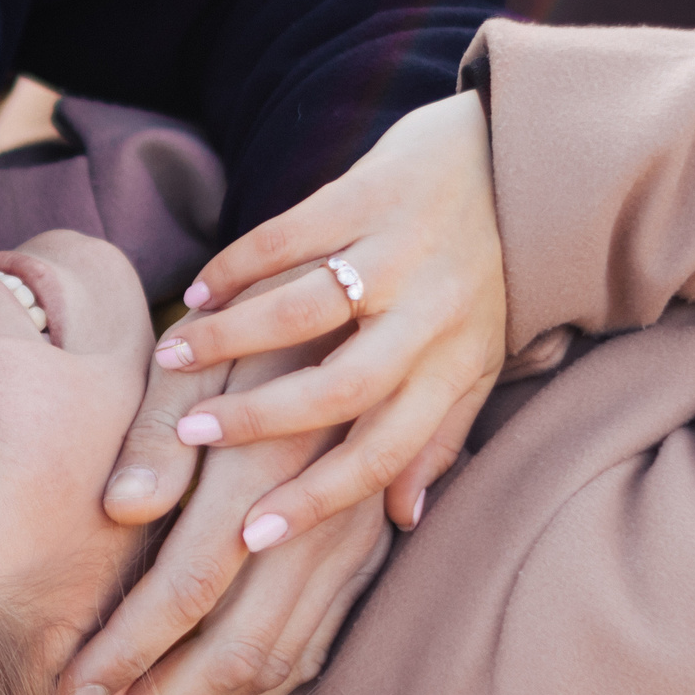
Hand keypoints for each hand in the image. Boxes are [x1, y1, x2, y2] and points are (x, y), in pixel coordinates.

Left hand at [70, 333, 391, 694]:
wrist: (373, 306)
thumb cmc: (255, 326)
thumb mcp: (197, 356)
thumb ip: (158, 431)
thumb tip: (122, 507)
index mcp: (259, 471)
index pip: (184, 592)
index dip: (123, 655)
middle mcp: (312, 520)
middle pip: (235, 654)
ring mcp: (349, 543)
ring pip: (278, 665)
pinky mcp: (366, 553)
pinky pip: (312, 647)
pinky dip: (254, 690)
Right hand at [134, 90, 505, 540]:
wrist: (520, 158)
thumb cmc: (484, 276)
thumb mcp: (476, 360)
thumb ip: (439, 438)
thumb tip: (402, 520)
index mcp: (455, 365)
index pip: (385, 451)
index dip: (317, 500)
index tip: (251, 535)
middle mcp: (432, 314)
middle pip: (339, 388)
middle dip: (257, 421)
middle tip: (192, 439)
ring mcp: (400, 250)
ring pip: (303, 308)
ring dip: (230, 338)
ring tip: (173, 360)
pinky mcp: (370, 191)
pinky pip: (289, 234)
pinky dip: (237, 266)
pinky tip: (199, 293)